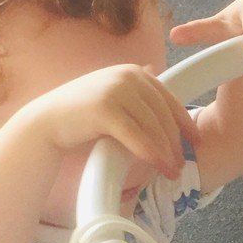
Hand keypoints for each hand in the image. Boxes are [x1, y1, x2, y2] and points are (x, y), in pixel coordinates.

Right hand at [23, 64, 199, 178]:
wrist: (47, 121)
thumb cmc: (83, 115)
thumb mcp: (114, 95)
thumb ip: (134, 89)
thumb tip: (154, 71)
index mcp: (134, 72)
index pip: (168, 98)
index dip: (184, 122)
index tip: (195, 142)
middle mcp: (127, 75)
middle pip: (163, 114)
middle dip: (176, 142)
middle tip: (183, 164)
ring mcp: (116, 90)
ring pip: (152, 126)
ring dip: (166, 152)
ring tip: (173, 171)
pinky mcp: (105, 109)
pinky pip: (136, 135)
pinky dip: (150, 152)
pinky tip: (158, 166)